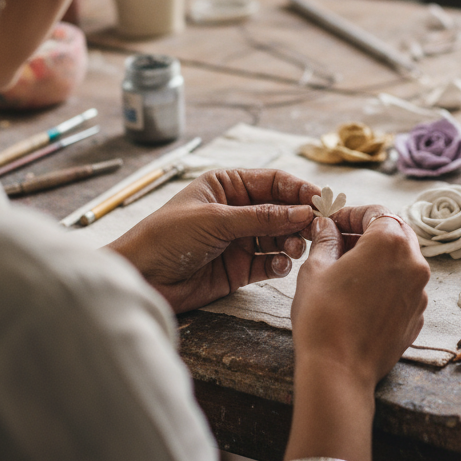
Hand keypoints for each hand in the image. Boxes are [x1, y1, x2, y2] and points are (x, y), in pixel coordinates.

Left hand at [108, 169, 319, 313]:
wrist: (139, 279)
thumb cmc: (167, 237)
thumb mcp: (215, 220)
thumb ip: (261, 217)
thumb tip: (303, 211)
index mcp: (228, 186)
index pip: (274, 182)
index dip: (299, 190)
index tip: (321, 201)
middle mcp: (237, 210)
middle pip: (282, 210)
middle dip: (300, 218)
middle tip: (317, 229)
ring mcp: (239, 240)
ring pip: (279, 236)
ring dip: (292, 241)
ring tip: (294, 249)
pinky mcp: (239, 268)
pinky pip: (269, 262)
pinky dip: (279, 263)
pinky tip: (280, 265)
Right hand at [291, 205, 429, 387]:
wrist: (339, 370)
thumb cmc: (323, 316)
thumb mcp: (315, 268)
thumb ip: (326, 240)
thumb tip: (326, 226)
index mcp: (390, 242)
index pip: (375, 212)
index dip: (351, 214)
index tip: (332, 222)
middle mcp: (414, 263)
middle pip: (394, 232)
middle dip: (367, 233)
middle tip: (338, 242)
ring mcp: (419, 291)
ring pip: (402, 260)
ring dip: (378, 257)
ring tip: (347, 269)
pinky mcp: (417, 315)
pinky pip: (404, 287)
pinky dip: (386, 282)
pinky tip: (361, 295)